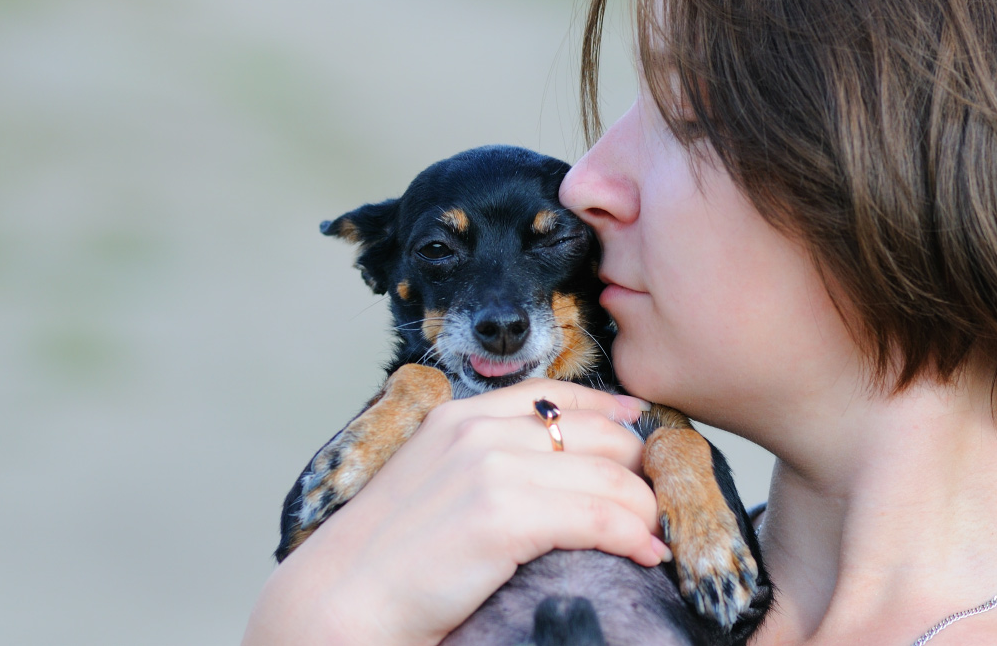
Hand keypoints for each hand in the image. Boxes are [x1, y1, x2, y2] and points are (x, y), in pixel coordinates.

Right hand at [241, 379, 663, 645]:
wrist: (342, 602)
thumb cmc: (389, 559)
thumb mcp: (436, 484)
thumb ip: (488, 462)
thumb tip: (559, 471)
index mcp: (460, 417)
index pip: (557, 394)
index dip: (611, 411)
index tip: (642, 430)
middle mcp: (478, 429)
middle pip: (597, 433)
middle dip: (638, 469)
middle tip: (654, 504)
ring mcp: (489, 467)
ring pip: (609, 477)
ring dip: (644, 510)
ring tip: (653, 536)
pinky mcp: (502, 514)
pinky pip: (599, 518)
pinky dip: (633, 536)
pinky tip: (645, 554)